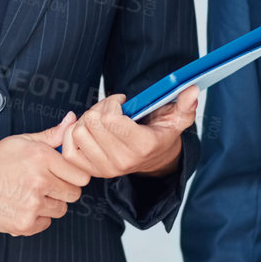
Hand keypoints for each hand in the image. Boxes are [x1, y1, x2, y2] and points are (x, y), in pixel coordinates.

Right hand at [0, 120, 90, 235]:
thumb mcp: (21, 141)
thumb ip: (51, 134)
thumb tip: (72, 119)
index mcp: (41, 157)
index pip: (81, 176)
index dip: (72, 174)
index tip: (63, 174)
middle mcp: (39, 181)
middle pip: (74, 194)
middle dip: (63, 189)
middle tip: (44, 184)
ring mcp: (32, 204)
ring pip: (61, 209)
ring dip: (50, 204)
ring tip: (30, 193)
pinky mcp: (25, 224)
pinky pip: (46, 223)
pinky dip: (37, 217)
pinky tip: (22, 205)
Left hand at [60, 85, 198, 179]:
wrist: (154, 160)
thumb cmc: (161, 134)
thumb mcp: (177, 119)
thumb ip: (185, 105)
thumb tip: (192, 90)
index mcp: (141, 146)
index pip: (110, 119)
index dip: (112, 102)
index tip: (122, 101)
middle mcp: (122, 161)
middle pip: (91, 122)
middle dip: (99, 108)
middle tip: (110, 108)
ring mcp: (105, 169)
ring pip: (78, 132)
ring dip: (86, 119)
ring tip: (101, 119)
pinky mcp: (92, 171)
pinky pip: (68, 150)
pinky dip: (71, 134)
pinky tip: (84, 127)